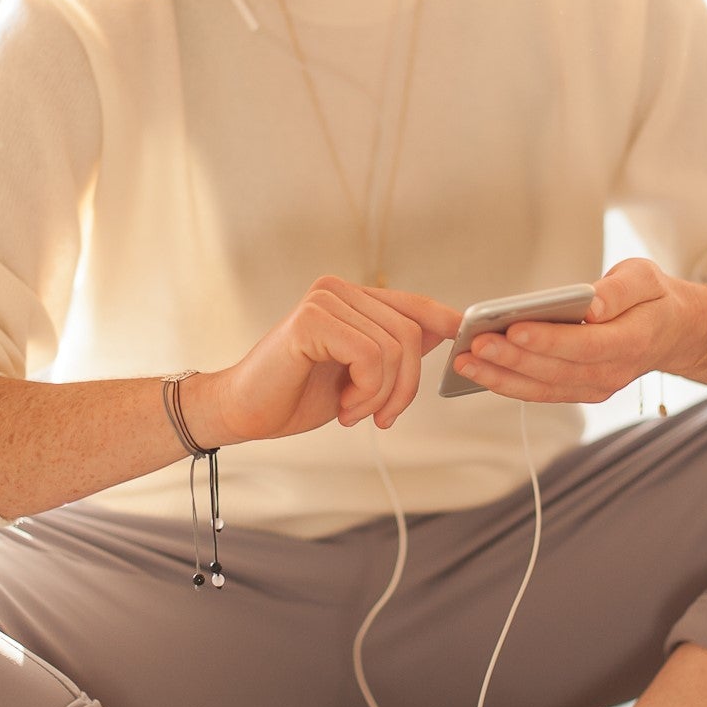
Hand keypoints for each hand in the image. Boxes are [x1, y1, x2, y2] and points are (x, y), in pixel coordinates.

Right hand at [208, 276, 461, 442]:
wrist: (243, 411)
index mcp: (350, 297)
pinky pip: (369, 356)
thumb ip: (393, 348)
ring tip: (353, 413)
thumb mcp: (358, 372)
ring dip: (381, 395)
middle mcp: (337, 289)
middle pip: (409, 332)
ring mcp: (324, 300)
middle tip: (382, 417)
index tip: (463, 337)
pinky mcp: (311, 320)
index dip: (442, 321)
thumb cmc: (297, 394)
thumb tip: (444, 329)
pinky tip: (343, 407)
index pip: (412, 304)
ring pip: (393, 347)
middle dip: (405, 385)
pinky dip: (365, 392)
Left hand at [451, 258, 691, 403]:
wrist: (672, 331)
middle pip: (557, 369)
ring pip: (544, 387)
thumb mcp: (645, 278)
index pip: (586, 344)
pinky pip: (541, 392)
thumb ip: (619, 291)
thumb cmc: (653, 298)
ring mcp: (596, 387)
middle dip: (513, 357)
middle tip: (475, 343)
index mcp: (632, 341)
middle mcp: (613, 372)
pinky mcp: (581, 390)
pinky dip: (509, 384)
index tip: (514, 327)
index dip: (549, 339)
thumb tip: (589, 305)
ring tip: (465, 360)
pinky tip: (479, 371)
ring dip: (502, 376)